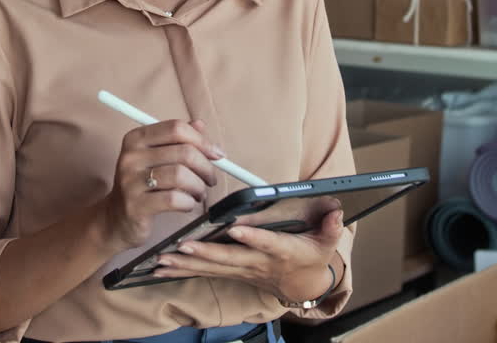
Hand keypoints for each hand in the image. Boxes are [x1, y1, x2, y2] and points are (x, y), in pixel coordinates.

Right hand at [100, 119, 222, 250]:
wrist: (116, 218)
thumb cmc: (143, 185)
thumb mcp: (156, 158)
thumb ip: (178, 140)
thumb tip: (200, 125)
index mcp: (136, 138)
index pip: (176, 129)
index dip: (202, 141)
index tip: (216, 155)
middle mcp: (131, 156)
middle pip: (184, 152)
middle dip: (206, 167)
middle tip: (210, 179)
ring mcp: (131, 181)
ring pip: (181, 176)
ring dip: (199, 187)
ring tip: (198, 193)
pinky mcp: (136, 205)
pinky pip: (174, 199)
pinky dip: (188, 203)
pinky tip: (186, 205)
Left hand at [153, 201, 344, 302]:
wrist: (301, 284)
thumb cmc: (311, 256)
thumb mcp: (327, 242)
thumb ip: (330, 227)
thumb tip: (336, 212)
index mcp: (282, 251)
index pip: (268, 243)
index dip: (253, 237)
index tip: (236, 228)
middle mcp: (257, 262)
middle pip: (230, 258)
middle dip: (206, 253)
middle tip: (183, 246)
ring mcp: (241, 269)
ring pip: (211, 267)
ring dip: (186, 264)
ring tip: (163, 258)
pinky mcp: (230, 271)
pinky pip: (203, 271)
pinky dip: (182, 269)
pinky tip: (160, 265)